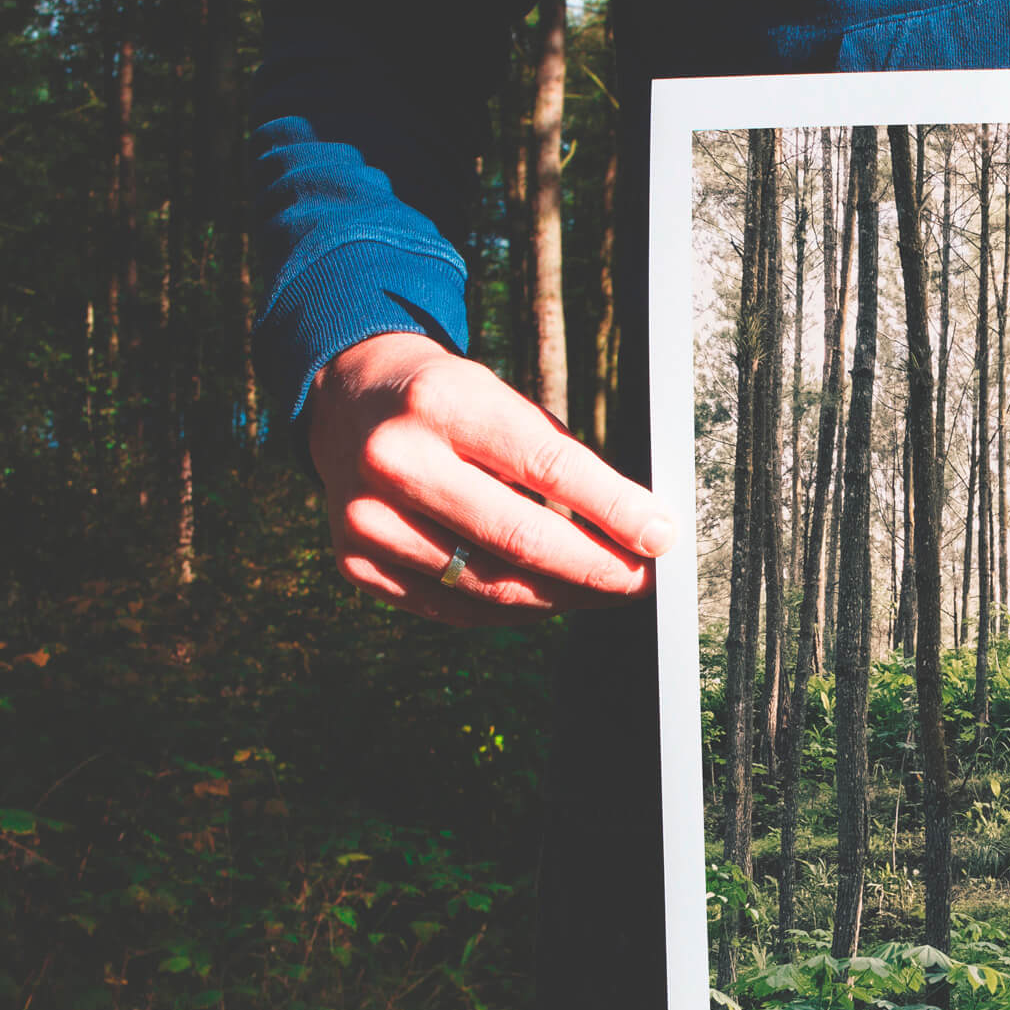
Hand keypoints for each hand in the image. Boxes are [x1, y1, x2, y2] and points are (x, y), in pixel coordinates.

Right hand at [306, 332, 673, 625]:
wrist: (348, 402)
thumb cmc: (447, 401)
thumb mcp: (499, 399)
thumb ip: (557, 458)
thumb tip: (636, 526)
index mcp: (442, 402)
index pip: (548, 466)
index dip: (614, 509)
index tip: (661, 536)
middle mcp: (395, 460)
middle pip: (518, 538)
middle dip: (596, 567)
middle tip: (643, 580)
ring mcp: (365, 518)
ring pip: (488, 586)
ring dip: (562, 597)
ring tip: (605, 591)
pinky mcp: (355, 563)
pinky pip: (454, 609)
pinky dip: (512, 610)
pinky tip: (549, 599)